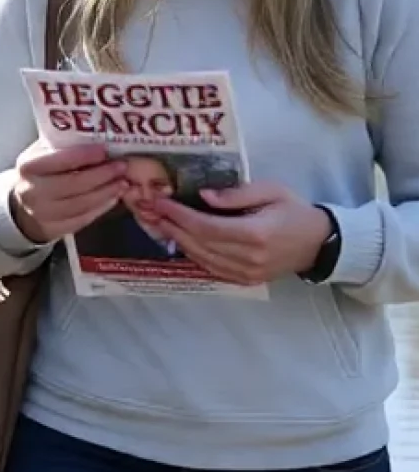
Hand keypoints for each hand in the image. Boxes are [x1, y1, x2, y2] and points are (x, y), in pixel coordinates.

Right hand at [10, 140, 128, 242]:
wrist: (20, 204)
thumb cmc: (37, 174)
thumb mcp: (40, 154)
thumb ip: (61, 146)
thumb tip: (93, 135)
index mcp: (29, 167)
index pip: (59, 161)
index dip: (84, 156)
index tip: (104, 150)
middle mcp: (33, 191)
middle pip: (73, 184)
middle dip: (102, 175)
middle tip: (121, 167)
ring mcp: (42, 213)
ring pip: (80, 204)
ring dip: (106, 193)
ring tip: (122, 182)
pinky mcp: (54, 229)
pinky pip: (82, 219)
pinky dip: (100, 208)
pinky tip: (112, 198)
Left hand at [147, 182, 331, 285]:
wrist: (320, 243)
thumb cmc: (295, 211)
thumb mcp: (271, 191)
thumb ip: (236, 194)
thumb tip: (203, 196)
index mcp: (255, 234)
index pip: (206, 226)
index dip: (179, 215)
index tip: (160, 202)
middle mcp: (248, 257)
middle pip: (198, 243)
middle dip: (171, 226)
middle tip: (150, 211)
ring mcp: (246, 273)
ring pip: (201, 258)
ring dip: (177, 241)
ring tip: (159, 224)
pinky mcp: (245, 280)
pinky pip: (211, 268)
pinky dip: (193, 254)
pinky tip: (180, 240)